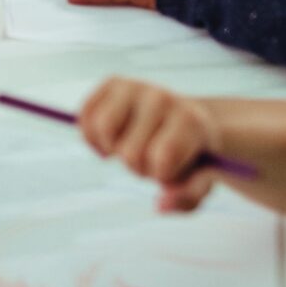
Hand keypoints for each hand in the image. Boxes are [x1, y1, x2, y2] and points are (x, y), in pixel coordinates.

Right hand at [77, 78, 222, 212]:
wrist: (189, 120)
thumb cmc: (192, 157)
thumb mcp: (201, 183)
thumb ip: (186, 197)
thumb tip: (159, 204)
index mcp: (189, 121)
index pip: (160, 160)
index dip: (158, 175)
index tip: (169, 169)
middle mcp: (162, 98)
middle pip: (128, 152)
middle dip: (136, 167)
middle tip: (149, 159)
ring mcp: (136, 86)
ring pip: (101, 128)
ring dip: (109, 149)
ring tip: (125, 148)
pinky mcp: (113, 83)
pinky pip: (85, 115)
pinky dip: (89, 136)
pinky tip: (107, 140)